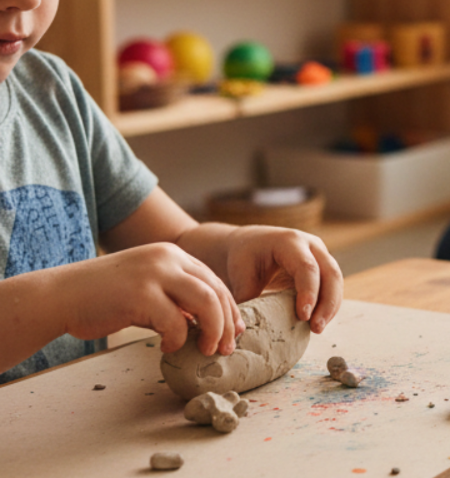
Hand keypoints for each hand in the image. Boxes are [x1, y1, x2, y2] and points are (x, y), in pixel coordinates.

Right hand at [60, 243, 241, 355]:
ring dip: (214, 330)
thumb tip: (205, 323)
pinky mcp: (141, 295)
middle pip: (216, 291)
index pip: (214, 281)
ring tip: (208, 350)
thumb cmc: (103, 296)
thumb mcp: (146, 287)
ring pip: (206, 303)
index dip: (229, 308)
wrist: (60, 295)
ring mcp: (154, 274)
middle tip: (227, 348)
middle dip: (228, 323)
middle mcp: (167, 258)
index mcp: (171, 254)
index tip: (234, 331)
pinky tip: (169, 347)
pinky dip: (179, 339)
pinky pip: (176, 322)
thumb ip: (175, 298)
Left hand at [221, 225, 342, 332]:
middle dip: (327, 303)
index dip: (309, 292)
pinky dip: (328, 305)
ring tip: (317, 329)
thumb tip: (248, 329)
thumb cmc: (243, 259)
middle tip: (316, 328)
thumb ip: (247, 300)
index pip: (307, 267)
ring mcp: (320, 254)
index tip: (303, 317)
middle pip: (330, 273)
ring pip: (336, 281)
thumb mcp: (240, 276)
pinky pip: (332, 286)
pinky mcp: (322, 266)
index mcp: (289, 241)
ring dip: (330, 307)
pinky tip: (317, 321)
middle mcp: (310, 244)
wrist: (249, 244)